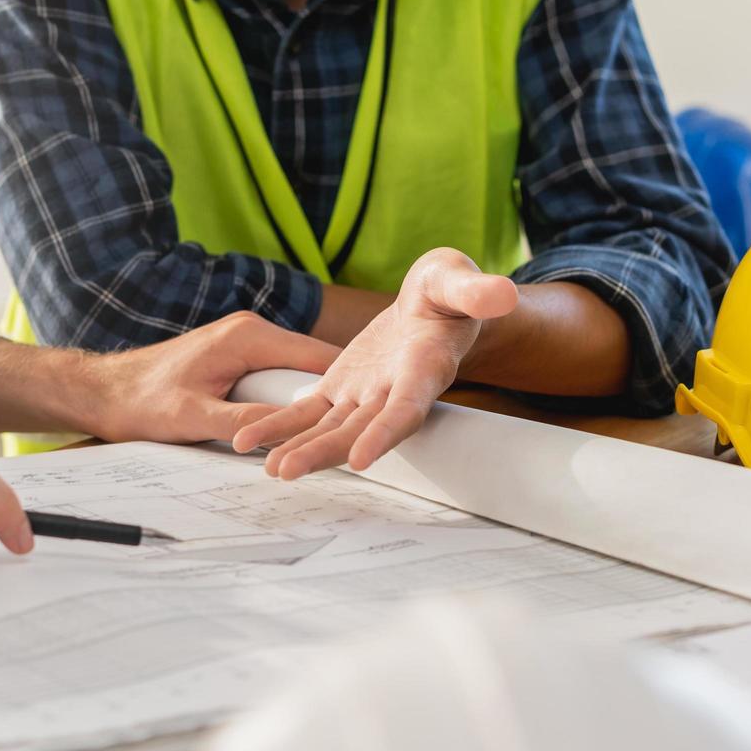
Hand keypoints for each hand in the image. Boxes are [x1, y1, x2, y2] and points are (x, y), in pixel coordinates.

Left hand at [85, 312, 342, 443]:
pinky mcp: (235, 361)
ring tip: (327, 439)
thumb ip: (243, 423)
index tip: (370, 414)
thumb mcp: (193, 418)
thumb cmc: (139, 401)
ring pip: (294, 376)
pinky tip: (291, 432)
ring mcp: (244, 345)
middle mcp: (251, 332)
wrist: (102, 393)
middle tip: (349, 437)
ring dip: (306, 405)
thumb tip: (289, 437)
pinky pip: (275, 381)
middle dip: (328, 400)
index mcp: (248, 336)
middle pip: (311, 367)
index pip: (318, 356)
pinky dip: (284, 404)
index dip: (346, 387)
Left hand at [233, 249, 517, 478]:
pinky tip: (248, 441)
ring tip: (268, 468)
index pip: (407, 409)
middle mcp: (393, 393)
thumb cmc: (449, 291)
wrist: (432, 304)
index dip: (386, 433)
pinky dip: (280, 426)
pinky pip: (307, 412)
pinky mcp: (340, 389)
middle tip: (289, 470)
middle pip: (359, 431)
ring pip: (330, 429)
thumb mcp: (459, 280)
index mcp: (425, 371)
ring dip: (299, 448)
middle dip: (325, 452)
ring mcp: (365, 395)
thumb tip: (502, 293)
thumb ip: (475, 291)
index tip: (363, 457)